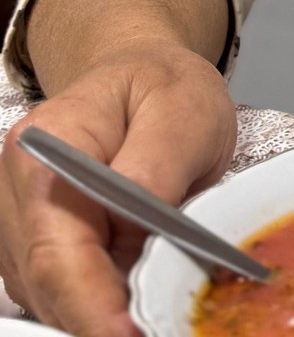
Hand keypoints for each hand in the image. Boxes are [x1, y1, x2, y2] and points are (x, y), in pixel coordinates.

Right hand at [0, 40, 235, 336]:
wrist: (144, 75)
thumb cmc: (164, 86)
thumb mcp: (185, 108)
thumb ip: (157, 168)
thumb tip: (139, 227)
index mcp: (46, 146)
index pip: (56, 246)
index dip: (91, 303)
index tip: (127, 334)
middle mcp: (16, 189)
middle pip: (46, 282)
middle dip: (99, 318)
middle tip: (154, 328)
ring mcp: (18, 221)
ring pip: (48, 295)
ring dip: (99, 309)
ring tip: (155, 305)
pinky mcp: (33, 244)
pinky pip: (58, 290)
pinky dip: (96, 301)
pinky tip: (133, 293)